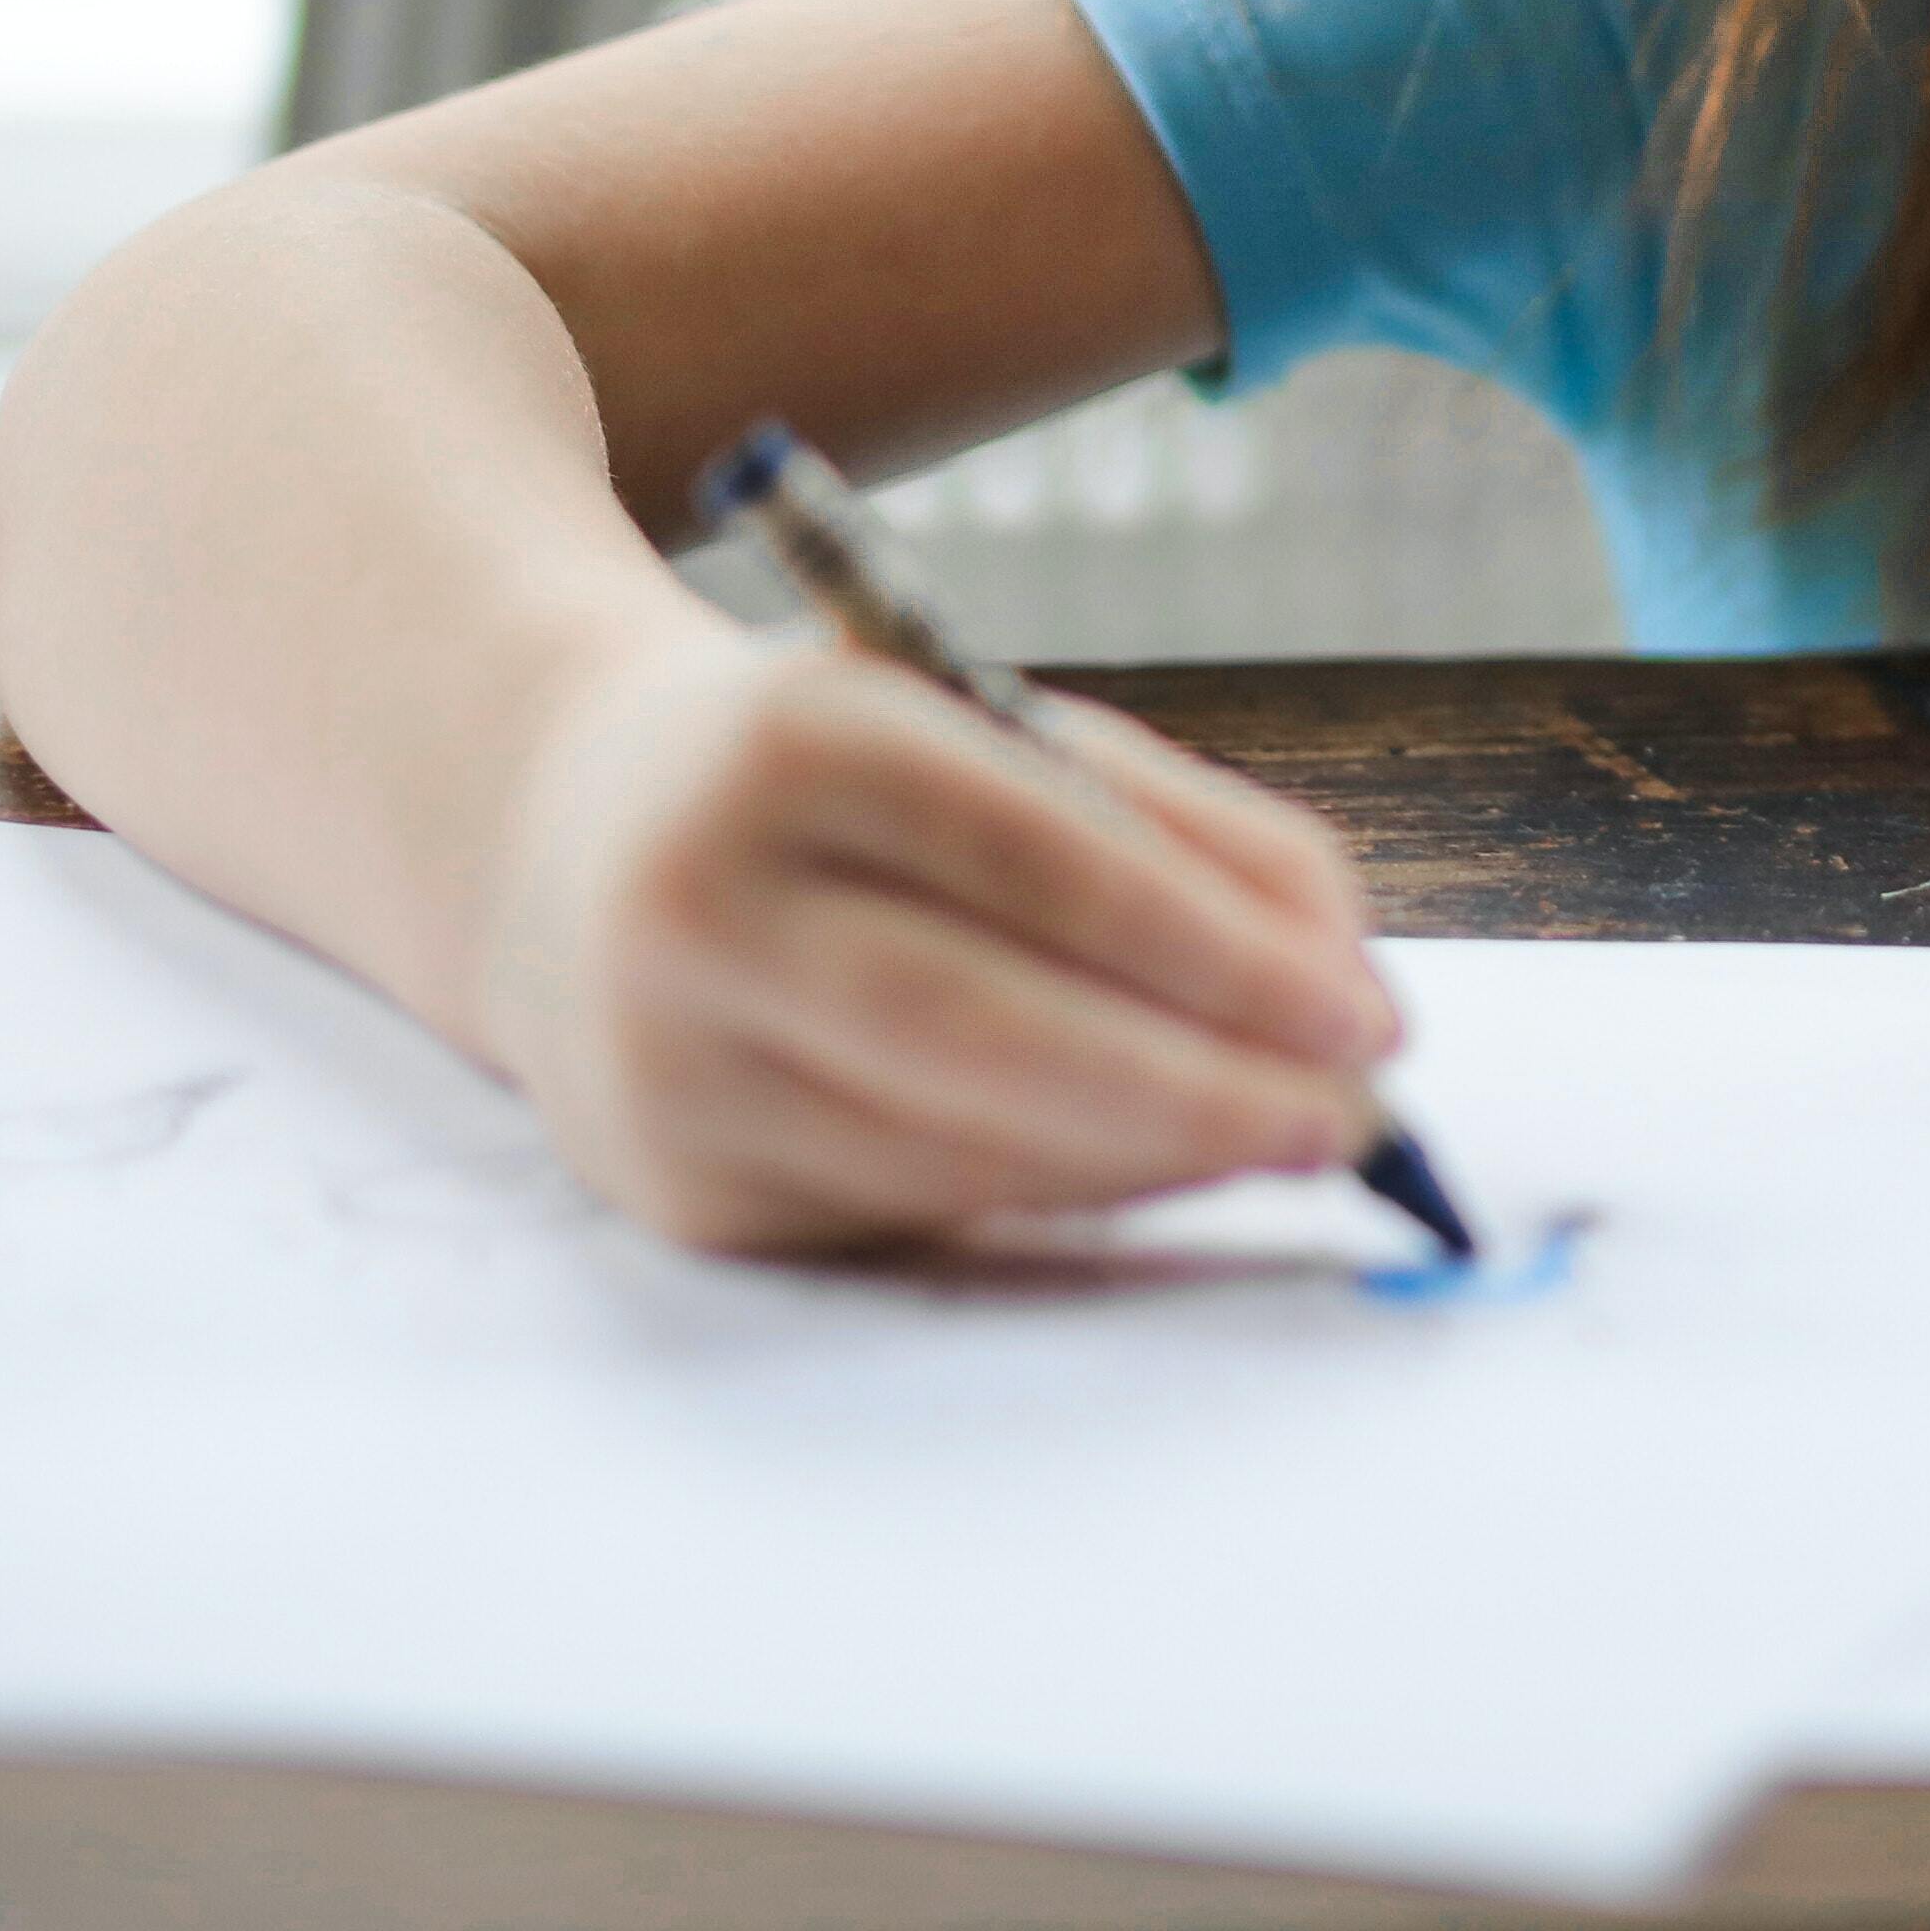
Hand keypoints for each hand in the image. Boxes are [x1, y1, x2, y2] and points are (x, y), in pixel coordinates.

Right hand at [467, 624, 1401, 1254]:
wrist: (563, 843)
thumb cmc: (837, 777)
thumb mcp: (983, 726)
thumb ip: (1176, 830)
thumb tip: (1340, 983)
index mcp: (793, 742)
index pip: (1042, 861)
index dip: (1222, 954)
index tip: (1366, 1016)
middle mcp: (704, 904)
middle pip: (991, 1029)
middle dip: (1205, 1090)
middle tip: (1355, 1119)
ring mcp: (673, 1059)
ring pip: (963, 1144)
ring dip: (1158, 1159)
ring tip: (1291, 1138)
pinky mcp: (680, 1185)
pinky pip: (916, 1204)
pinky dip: (1065, 1190)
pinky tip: (1162, 1164)